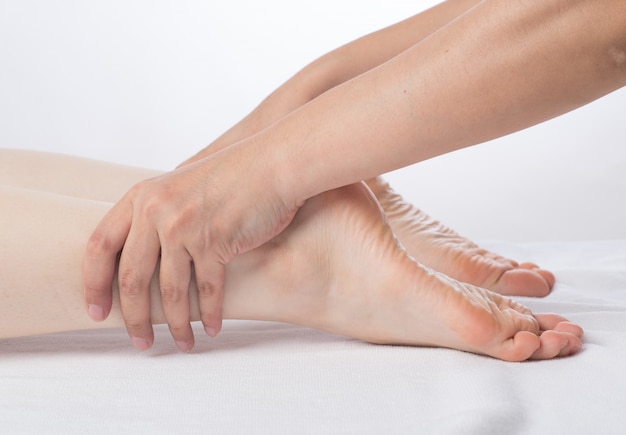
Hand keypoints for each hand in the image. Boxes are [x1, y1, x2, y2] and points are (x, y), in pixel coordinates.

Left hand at [83, 147, 300, 350]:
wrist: (273, 165)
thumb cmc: (233, 176)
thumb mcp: (180, 186)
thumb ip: (156, 212)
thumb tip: (139, 254)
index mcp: (141, 197)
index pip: (100, 246)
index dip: (93, 283)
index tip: (97, 311)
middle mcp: (156, 211)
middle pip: (131, 278)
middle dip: (134, 318)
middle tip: (140, 343)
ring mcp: (184, 226)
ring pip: (171, 291)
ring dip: (175, 324)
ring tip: (181, 344)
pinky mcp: (215, 241)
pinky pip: (208, 289)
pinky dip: (210, 314)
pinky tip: (211, 328)